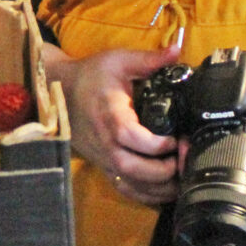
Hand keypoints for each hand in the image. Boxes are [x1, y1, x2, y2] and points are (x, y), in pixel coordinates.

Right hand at [44, 40, 181, 206]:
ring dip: (159, 188)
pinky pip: (124, 189)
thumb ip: (150, 59)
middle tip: (185, 159)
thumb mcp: (119, 61)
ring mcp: (103, 157)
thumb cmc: (92, 75)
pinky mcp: (103, 165)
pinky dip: (146, 195)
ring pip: (130, 185)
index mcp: (110, 115)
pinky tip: (165, 189)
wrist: (59, 90)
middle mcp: (105, 142)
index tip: (177, 138)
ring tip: (182, 178)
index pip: (131, 137)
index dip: (158, 145)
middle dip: (164, 171)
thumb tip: (178, 49)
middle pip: (132, 169)